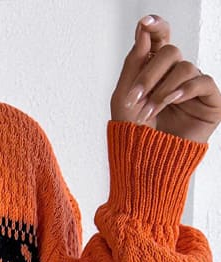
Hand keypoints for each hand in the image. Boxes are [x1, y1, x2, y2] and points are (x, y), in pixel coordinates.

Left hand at [111, 13, 220, 142]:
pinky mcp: (209, 102)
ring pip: (185, 67)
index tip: (146, 23)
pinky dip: (184, 90)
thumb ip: (134, 62)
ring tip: (149, 112)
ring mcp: (193, 88)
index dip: (156, 27)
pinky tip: (171, 102)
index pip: (161, 40)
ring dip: (162, 89)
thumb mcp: (125, 97)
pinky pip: (202, 82)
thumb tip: (144, 28)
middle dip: (150, 73)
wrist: (144, 166)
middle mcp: (176, 76)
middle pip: (171, 51)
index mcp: (155, 72)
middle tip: (135, 96)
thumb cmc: (133, 136)